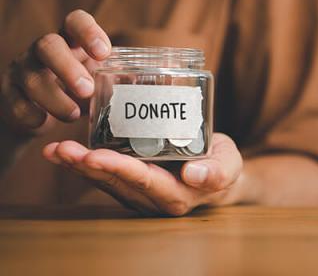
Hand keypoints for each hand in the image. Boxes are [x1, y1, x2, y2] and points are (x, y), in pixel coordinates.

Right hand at [0, 9, 110, 131]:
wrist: (37, 112)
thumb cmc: (76, 90)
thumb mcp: (96, 79)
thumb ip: (114, 77)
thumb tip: (140, 80)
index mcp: (69, 42)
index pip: (74, 21)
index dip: (88, 32)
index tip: (104, 53)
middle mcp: (43, 51)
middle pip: (47, 45)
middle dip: (68, 68)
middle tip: (87, 90)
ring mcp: (22, 70)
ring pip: (31, 77)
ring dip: (56, 98)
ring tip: (74, 115)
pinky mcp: (9, 94)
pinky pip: (15, 102)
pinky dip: (32, 114)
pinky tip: (45, 123)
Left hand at [42, 133, 243, 215]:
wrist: (216, 170)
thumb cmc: (223, 165)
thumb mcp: (230, 165)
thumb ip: (218, 172)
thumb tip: (194, 174)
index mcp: (176, 196)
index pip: (145, 181)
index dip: (120, 169)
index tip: (96, 156)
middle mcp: (152, 198)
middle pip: (117, 183)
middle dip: (88, 167)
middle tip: (64, 151)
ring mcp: (139, 192)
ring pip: (106, 181)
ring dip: (79, 167)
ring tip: (55, 151)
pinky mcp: (131, 182)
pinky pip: (106, 175)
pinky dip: (84, 164)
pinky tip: (65, 153)